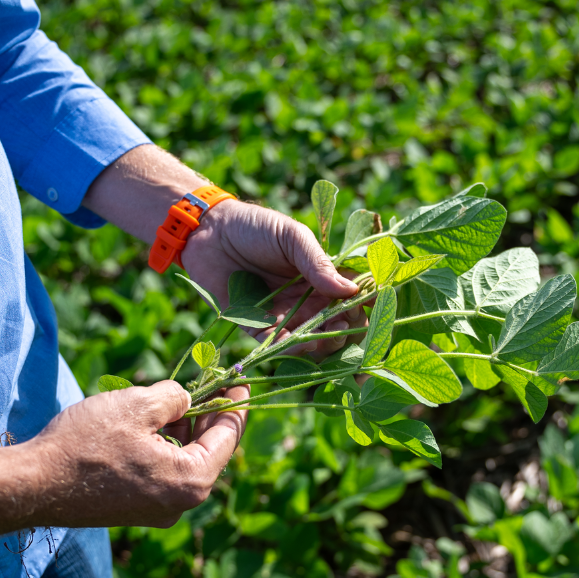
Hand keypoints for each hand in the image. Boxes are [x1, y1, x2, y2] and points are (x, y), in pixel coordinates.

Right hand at [0, 381, 248, 537]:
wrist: (33, 484)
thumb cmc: (85, 443)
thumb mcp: (137, 405)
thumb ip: (175, 397)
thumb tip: (186, 398)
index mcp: (192, 480)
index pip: (229, 435)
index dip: (234, 402)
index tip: (237, 379)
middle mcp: (181, 503)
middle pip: (210, 452)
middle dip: (208, 415)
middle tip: (207, 383)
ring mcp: (158, 511)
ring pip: (185, 463)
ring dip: (185, 432)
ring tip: (176, 400)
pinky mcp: (136, 511)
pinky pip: (163, 475)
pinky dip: (165, 449)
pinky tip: (152, 426)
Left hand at [80, 145, 366, 356]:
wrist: (208, 232)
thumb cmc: (254, 227)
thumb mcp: (292, 237)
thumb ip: (318, 263)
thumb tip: (352, 290)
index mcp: (323, 278)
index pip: (354, 298)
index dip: (366, 306)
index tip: (370, 306)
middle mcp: (309, 302)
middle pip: (339, 326)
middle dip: (348, 329)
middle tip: (344, 322)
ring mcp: (286, 318)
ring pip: (315, 342)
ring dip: (325, 343)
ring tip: (328, 334)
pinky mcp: (259, 330)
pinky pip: (281, 348)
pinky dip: (293, 350)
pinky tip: (301, 344)